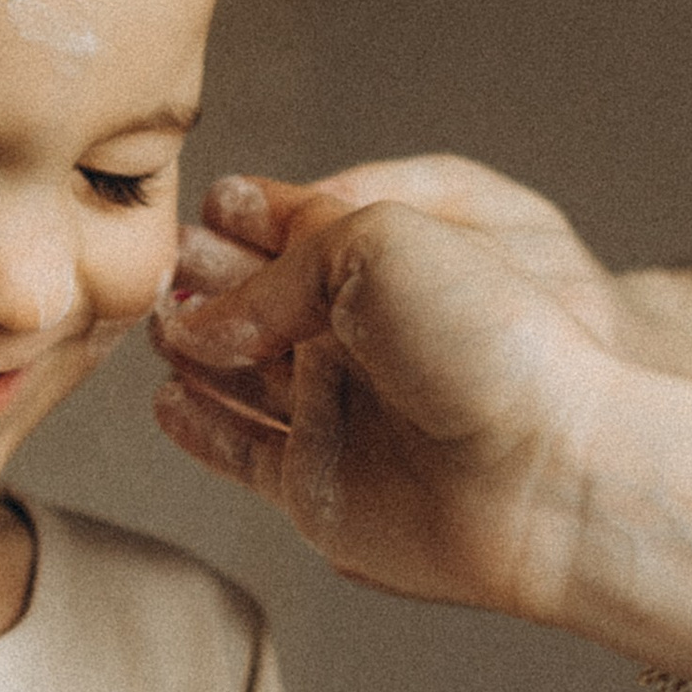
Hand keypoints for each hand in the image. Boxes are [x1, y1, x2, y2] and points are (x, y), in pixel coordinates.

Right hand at [153, 164, 628, 613]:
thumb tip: (201, 321)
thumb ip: (275, 271)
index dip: (248, 217)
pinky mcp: (318, 486)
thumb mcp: (378, 241)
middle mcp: (367, 342)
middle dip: (207, 277)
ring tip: (149, 320)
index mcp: (395, 266)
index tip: (202, 205)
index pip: (302, 230)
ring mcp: (341, 416)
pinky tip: (167, 398)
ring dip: (191, 347)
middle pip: (264, 302)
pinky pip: (241, 451)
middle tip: (157, 262)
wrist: (543, 470)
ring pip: (240, 375)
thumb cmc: (492, 343)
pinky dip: (199, 426)